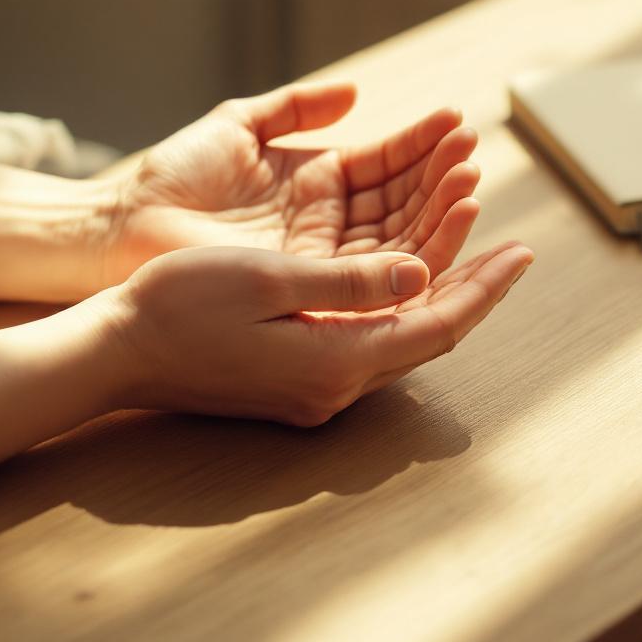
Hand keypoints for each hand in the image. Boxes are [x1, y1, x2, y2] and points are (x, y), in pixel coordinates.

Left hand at [104, 83, 482, 287]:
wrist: (122, 230)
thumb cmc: (170, 178)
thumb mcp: (236, 126)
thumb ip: (295, 108)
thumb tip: (355, 93)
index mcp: (315, 184)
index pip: (383, 163)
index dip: (420, 144)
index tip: (456, 123)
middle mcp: (326, 224)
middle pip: (400, 200)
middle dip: (439, 176)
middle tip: (472, 152)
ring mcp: (321, 258)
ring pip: (396, 236)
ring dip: (435, 209)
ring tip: (469, 178)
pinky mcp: (310, 287)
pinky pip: (375, 273)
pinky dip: (412, 249)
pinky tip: (443, 224)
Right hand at [112, 242, 533, 426]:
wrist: (118, 352)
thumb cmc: (180, 306)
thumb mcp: (267, 278)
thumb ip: (348, 282)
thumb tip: (421, 274)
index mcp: (334, 361)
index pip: (437, 325)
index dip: (485, 288)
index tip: (524, 252)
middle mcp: (335, 385)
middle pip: (429, 336)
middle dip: (475, 291)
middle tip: (513, 251)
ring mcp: (316, 389)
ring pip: (403, 340)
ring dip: (441, 296)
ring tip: (473, 254)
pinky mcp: (298, 380)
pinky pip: (371, 342)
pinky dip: (401, 307)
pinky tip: (408, 279)